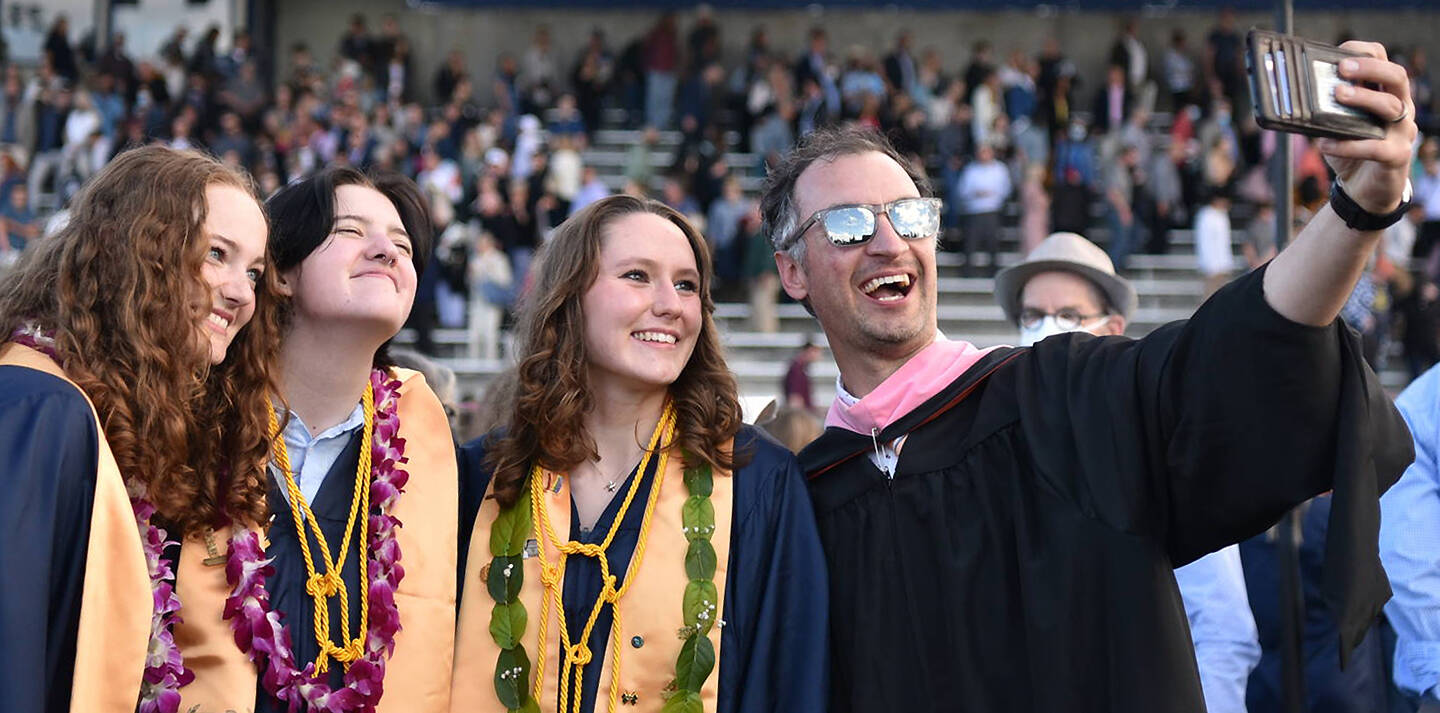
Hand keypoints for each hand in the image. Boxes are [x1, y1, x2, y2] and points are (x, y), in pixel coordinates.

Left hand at [1318, 41, 1416, 214]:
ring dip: (1364, 98)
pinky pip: (1376, 147)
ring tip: (1338, 95)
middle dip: (1370, 68)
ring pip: (1392, 107)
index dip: (1366, 53)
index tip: (1340, 53)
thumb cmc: (1351, 151)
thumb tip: (1290, 95)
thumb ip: (1324, 109)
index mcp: (1386, 95)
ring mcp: (1402, 132)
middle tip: (1343, 68)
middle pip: (1397, 77)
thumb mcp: (1336, 125)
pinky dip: (1349, 145)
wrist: (1365, 191)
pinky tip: (1325, 144)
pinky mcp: (1397, 156)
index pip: (1385, 62)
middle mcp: (1400, 108)